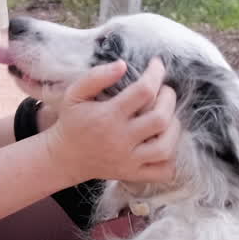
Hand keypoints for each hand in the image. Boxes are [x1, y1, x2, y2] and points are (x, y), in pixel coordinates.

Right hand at [44, 58, 180, 184]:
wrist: (64, 157)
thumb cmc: (72, 122)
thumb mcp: (74, 94)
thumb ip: (96, 77)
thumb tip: (123, 64)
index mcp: (107, 116)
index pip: (143, 91)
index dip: (155, 73)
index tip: (157, 64)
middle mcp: (120, 140)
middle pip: (160, 119)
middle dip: (169, 99)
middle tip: (164, 91)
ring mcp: (128, 161)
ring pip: (165, 147)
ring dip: (174, 128)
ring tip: (168, 116)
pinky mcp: (132, 174)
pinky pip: (163, 172)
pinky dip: (171, 158)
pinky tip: (164, 142)